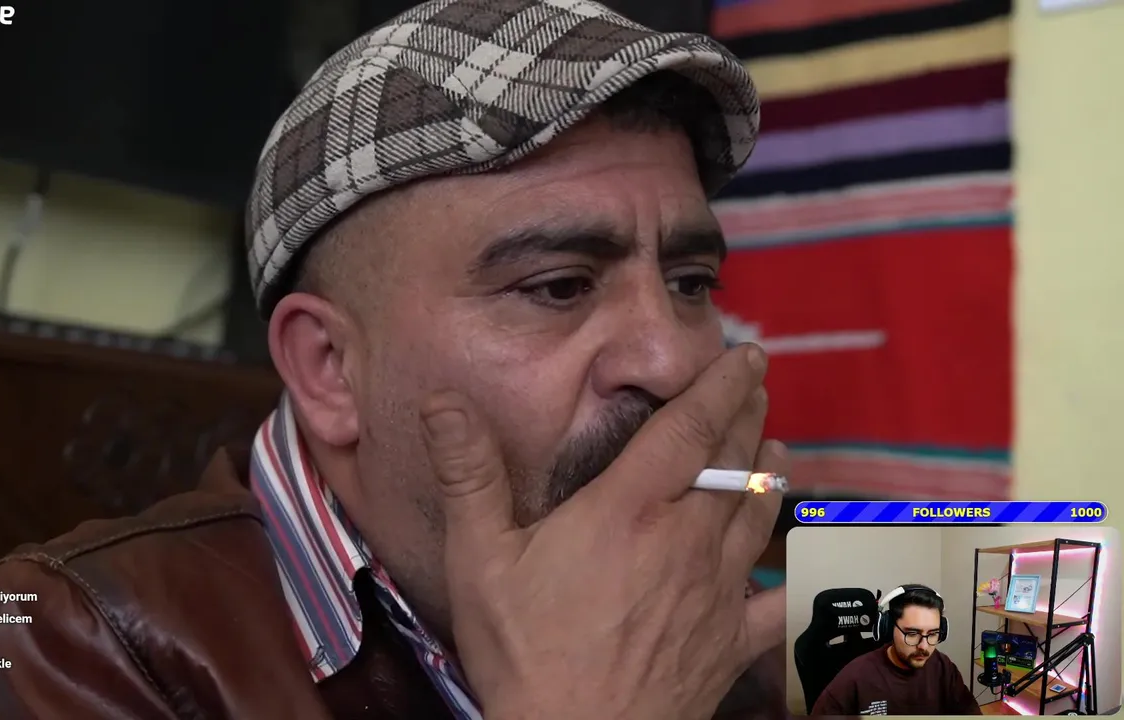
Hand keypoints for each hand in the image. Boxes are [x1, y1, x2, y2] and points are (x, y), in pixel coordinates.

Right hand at [419, 344, 787, 719]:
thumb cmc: (524, 653)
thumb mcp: (479, 559)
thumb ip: (469, 474)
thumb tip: (444, 401)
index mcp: (628, 510)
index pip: (688, 429)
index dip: (719, 386)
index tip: (743, 356)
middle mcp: (684, 541)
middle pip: (732, 465)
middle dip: (749, 416)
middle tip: (759, 384)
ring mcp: (714, 594)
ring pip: (757, 520)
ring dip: (769, 479)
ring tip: (777, 451)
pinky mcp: (727, 644)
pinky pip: (774, 603)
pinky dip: (790, 575)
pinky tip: (798, 564)